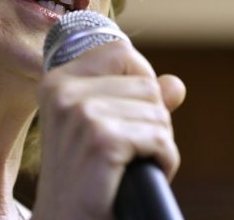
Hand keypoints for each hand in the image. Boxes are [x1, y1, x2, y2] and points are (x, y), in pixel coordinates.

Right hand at [31, 39, 185, 219]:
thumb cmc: (84, 181)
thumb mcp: (102, 131)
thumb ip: (136, 101)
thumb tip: (176, 84)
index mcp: (58, 82)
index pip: (121, 52)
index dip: (140, 82)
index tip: (127, 117)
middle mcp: (65, 92)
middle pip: (147, 85)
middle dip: (152, 120)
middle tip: (126, 153)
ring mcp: (82, 114)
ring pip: (159, 113)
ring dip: (157, 145)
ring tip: (128, 167)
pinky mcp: (103, 140)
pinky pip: (160, 139)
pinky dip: (163, 162)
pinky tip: (138, 177)